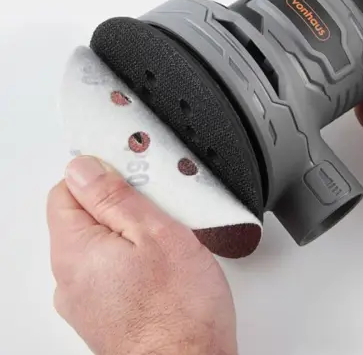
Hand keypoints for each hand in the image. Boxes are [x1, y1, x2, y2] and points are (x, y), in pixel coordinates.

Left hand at [47, 155, 236, 354]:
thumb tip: (82, 168)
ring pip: (101, 243)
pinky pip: (110, 268)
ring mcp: (87, 299)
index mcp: (75, 251)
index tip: (131, 176)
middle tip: (158, 208)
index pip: (66, 191)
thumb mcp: (155, 233)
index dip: (100, 175)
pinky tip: (161, 264)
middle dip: (120, 204)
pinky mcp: (106, 311)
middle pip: (84, 218)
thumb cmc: (179, 310)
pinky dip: (132, 257)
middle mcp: (70, 278)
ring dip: (130, 231)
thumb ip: (113, 197)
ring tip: (165, 238)